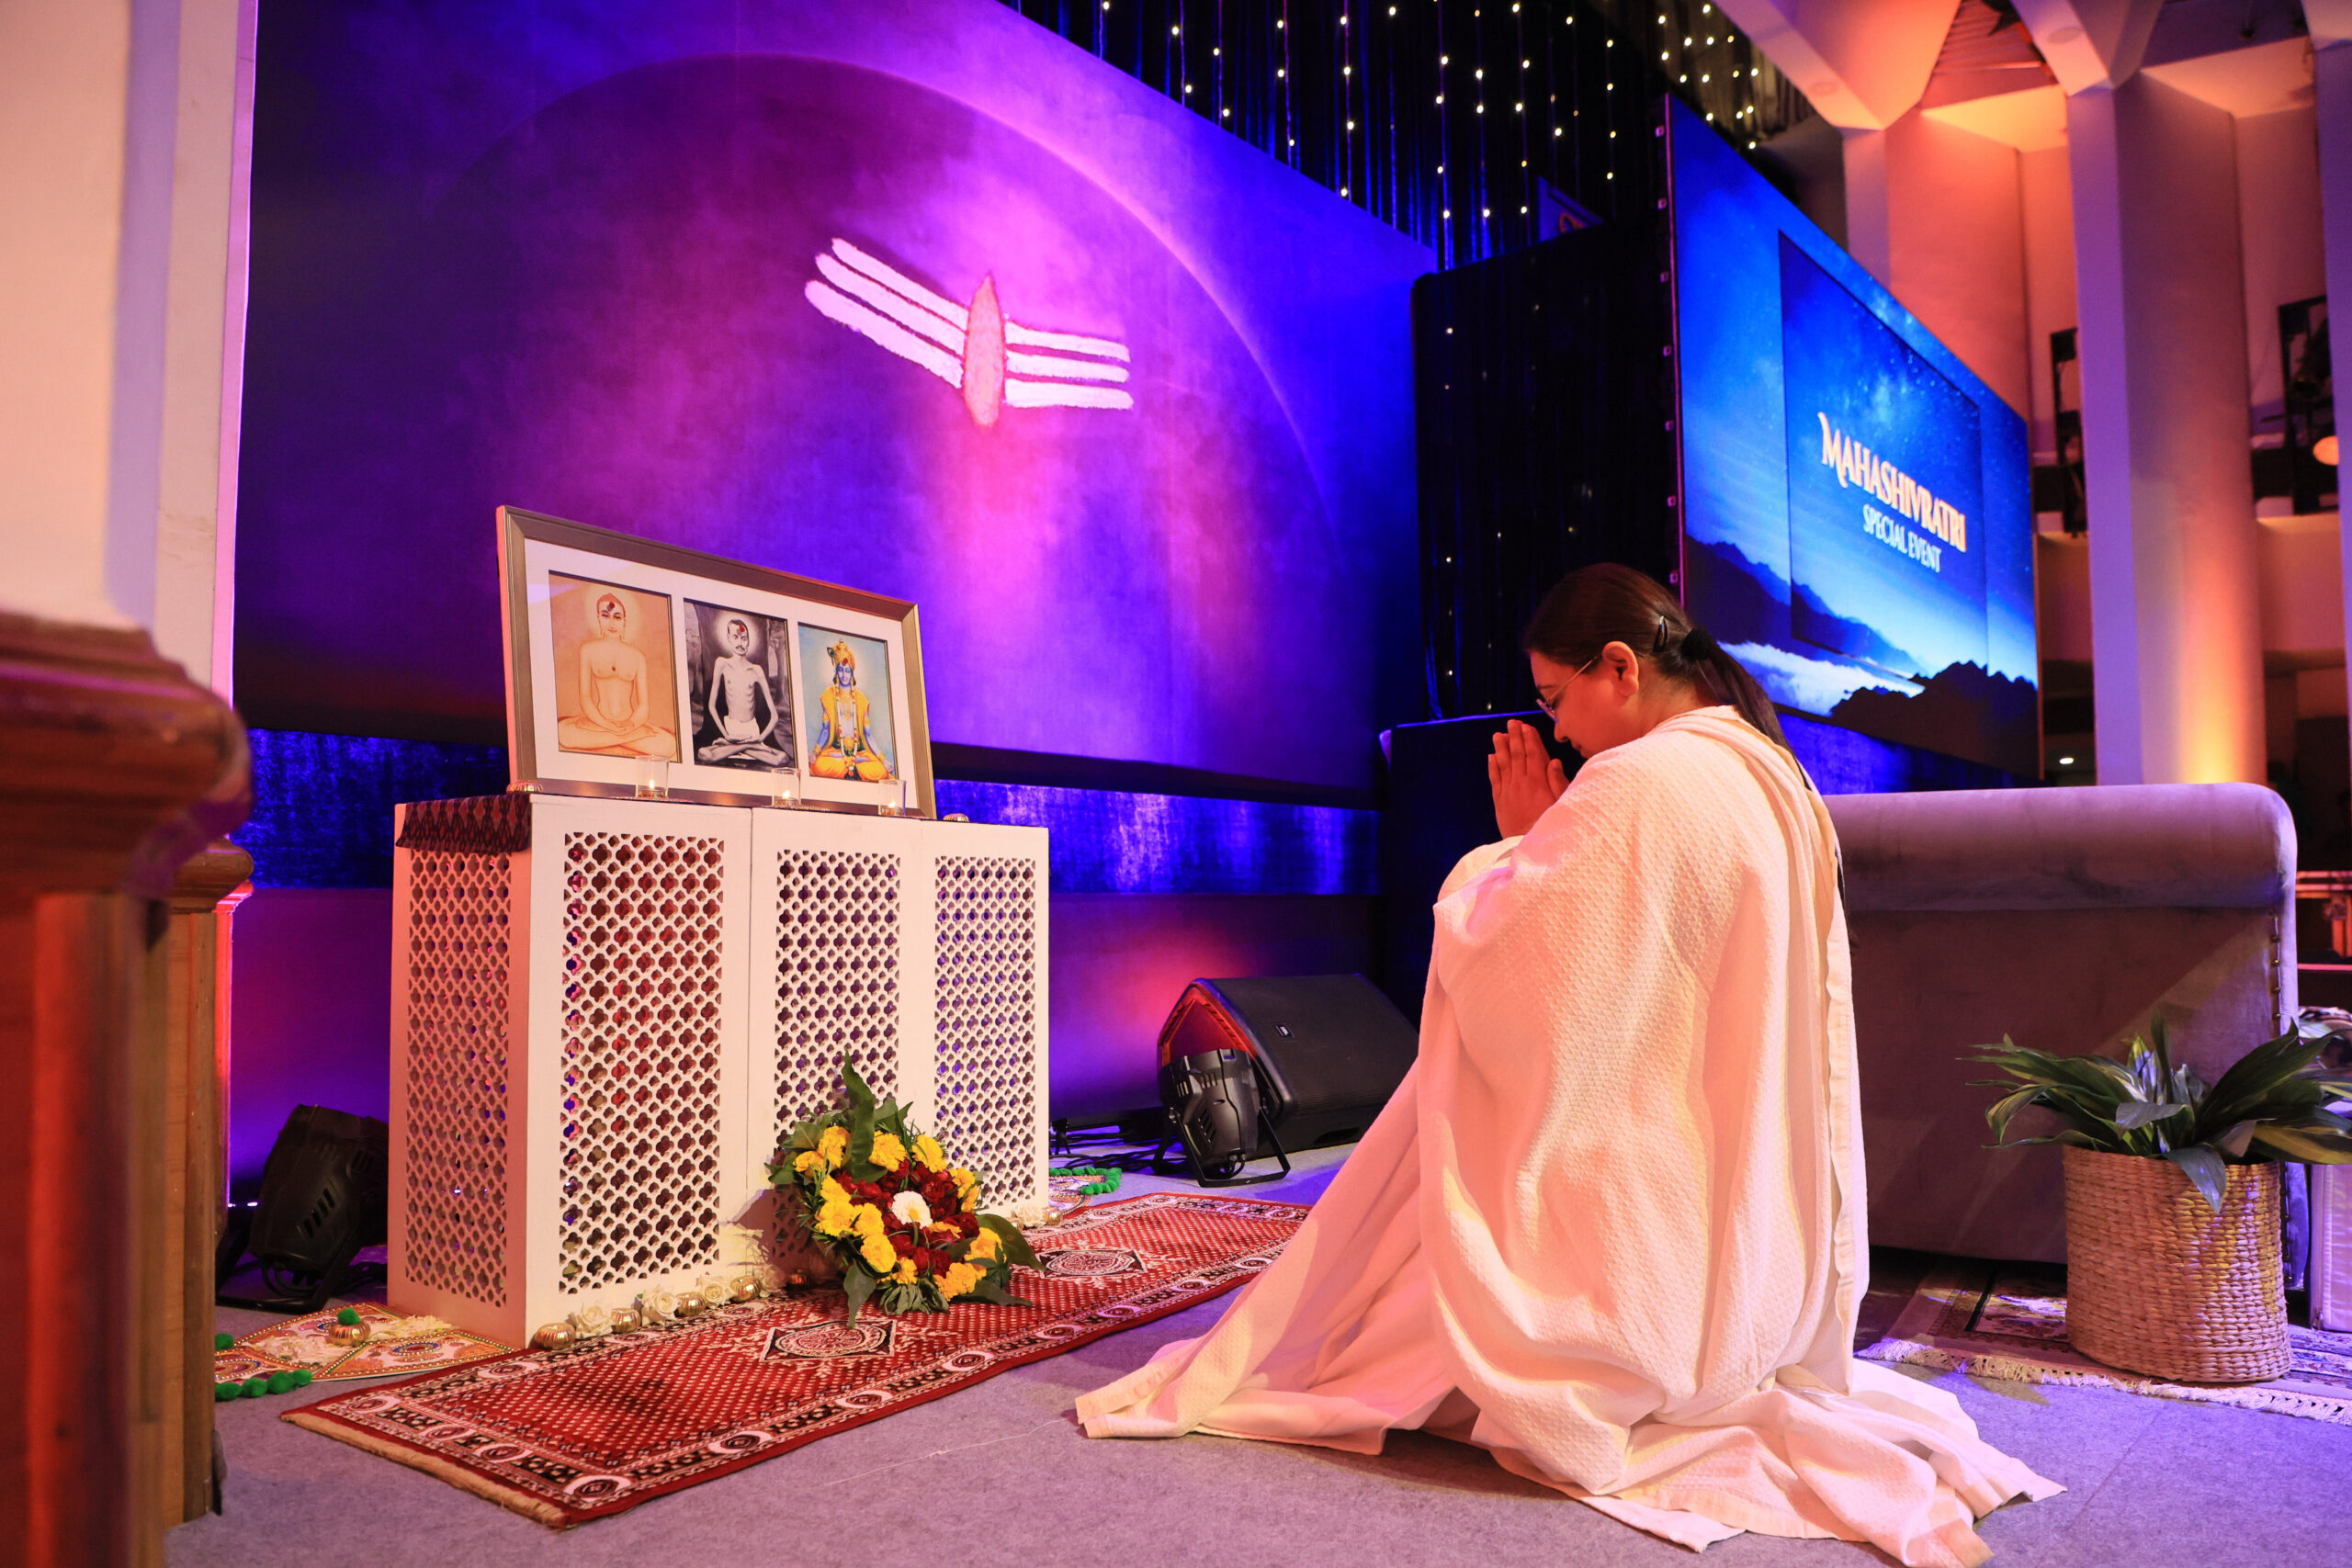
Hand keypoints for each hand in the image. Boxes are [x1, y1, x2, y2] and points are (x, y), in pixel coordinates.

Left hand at [1488, 719, 1567, 838]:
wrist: (1528, 845)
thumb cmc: (1550, 824)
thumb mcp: (1561, 803)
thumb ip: (1558, 782)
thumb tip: (1553, 761)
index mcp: (1538, 782)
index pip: (1534, 755)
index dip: (1530, 739)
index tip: (1526, 727)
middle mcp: (1521, 783)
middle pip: (1517, 755)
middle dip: (1515, 737)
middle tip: (1512, 723)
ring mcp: (1508, 791)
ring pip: (1504, 764)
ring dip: (1501, 748)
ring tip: (1498, 734)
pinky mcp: (1500, 801)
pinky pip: (1495, 780)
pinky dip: (1493, 767)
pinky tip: (1491, 757)